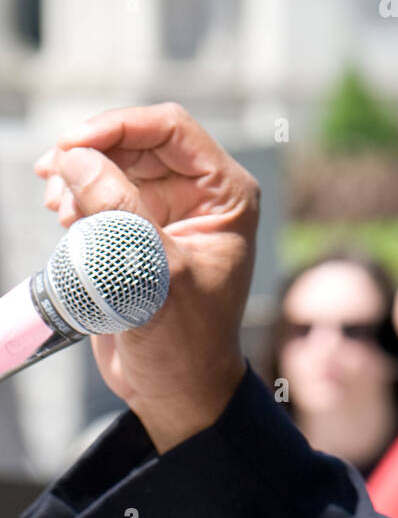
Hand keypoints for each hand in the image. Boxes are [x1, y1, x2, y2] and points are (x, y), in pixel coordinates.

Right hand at [35, 102, 260, 452]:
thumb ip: (117, 211)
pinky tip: (62, 216)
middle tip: (51, 178)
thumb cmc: (182, 340)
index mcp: (225, 192)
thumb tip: (75, 158)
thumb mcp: (153, 272)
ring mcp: (168, 210)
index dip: (118, 126)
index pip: (171, 128)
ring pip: (115, 164)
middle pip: (138, 141)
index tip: (70, 144)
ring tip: (56, 205)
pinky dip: (77, 197)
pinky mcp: (138, 231)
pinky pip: (103, 193)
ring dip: (79, 175)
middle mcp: (201, 193)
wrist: (175, 391)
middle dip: (92, 152)